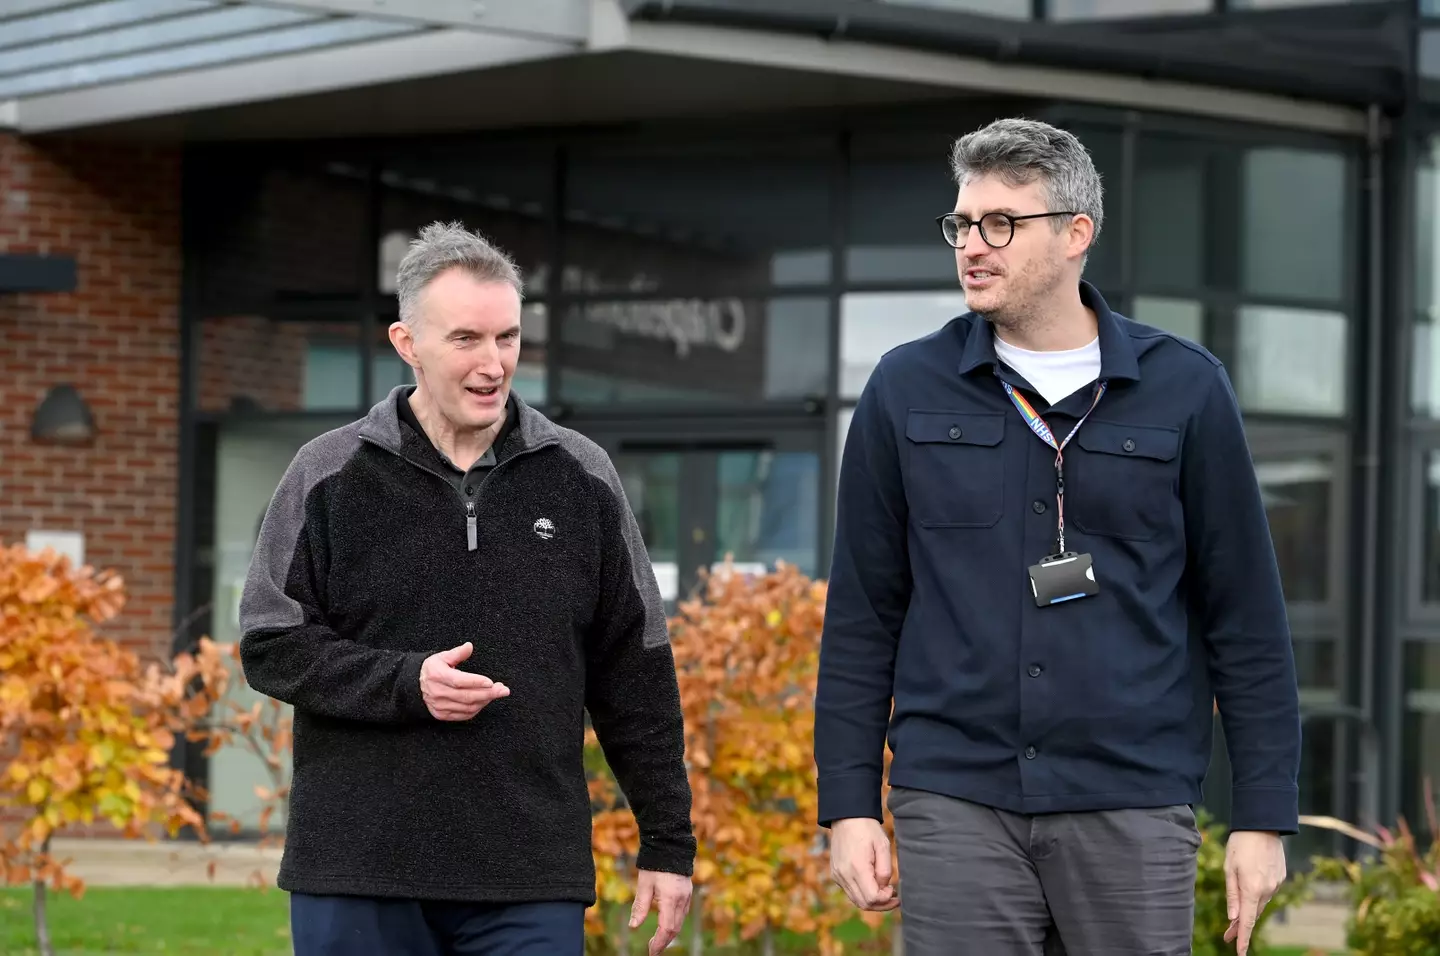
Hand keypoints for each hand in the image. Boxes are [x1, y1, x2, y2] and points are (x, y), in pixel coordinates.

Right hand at [419, 642, 508, 720]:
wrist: (414, 686)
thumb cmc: (432, 669)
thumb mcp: (441, 657)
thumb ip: (457, 653)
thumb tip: (469, 646)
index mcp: (437, 676)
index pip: (459, 681)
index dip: (476, 682)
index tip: (492, 682)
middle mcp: (438, 693)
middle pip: (467, 696)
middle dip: (488, 693)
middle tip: (503, 690)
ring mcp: (440, 706)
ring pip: (467, 707)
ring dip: (485, 701)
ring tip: (497, 693)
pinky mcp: (442, 715)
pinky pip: (464, 715)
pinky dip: (477, 709)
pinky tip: (485, 701)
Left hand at [629, 869, 691, 955]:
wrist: (670, 844)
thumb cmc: (655, 864)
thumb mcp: (644, 885)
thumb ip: (640, 906)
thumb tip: (634, 927)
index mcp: (671, 898)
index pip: (666, 928)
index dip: (659, 943)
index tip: (651, 952)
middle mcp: (682, 899)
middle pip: (675, 928)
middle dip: (664, 942)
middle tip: (652, 950)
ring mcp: (687, 896)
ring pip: (680, 922)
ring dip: (669, 934)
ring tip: (657, 941)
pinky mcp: (687, 892)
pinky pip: (682, 913)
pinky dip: (674, 923)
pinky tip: (666, 926)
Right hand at [829, 817, 898, 910]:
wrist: (846, 817)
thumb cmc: (867, 829)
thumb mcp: (883, 846)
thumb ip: (885, 871)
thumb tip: (883, 888)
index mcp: (857, 867)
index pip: (872, 898)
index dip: (885, 900)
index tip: (894, 890)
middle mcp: (844, 874)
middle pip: (863, 904)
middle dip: (881, 905)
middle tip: (894, 897)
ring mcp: (838, 875)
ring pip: (856, 900)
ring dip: (872, 901)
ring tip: (885, 892)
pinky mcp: (836, 874)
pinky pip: (850, 892)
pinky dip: (862, 894)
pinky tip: (872, 885)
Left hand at [1223, 830, 1286, 954]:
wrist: (1263, 824)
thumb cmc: (1241, 844)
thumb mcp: (1229, 868)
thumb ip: (1232, 894)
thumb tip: (1233, 918)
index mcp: (1252, 889)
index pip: (1247, 921)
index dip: (1242, 939)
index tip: (1239, 953)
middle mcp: (1267, 890)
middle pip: (1253, 915)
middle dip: (1240, 926)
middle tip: (1227, 936)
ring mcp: (1276, 884)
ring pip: (1260, 904)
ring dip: (1249, 911)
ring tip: (1235, 919)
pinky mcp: (1280, 878)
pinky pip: (1267, 892)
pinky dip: (1258, 896)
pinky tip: (1249, 891)